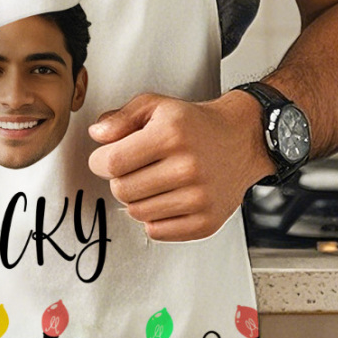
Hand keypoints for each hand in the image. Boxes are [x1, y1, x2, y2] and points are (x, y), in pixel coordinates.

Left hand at [86, 91, 273, 241]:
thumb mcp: (155, 106)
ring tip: (152, 181)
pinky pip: (157, 231)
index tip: (105, 159)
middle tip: (133, 168)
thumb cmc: (194, 124)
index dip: (100, 162)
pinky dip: (153, 218)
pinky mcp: (207, 222)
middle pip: (122, 190)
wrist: (240, 140)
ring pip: (137, 212)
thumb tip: (97, 135)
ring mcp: (199, 198)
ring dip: (136, 198)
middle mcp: (187, 167)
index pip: (113, 162)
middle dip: (119, 179)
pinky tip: (164, 198)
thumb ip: (121, 118)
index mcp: (171, 135)